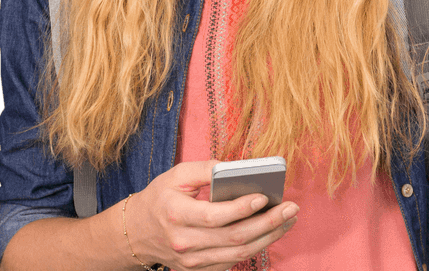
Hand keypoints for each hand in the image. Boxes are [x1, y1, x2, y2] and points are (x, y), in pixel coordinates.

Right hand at [126, 160, 297, 270]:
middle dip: (268, 222)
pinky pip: (232, 261)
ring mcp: (191, 261)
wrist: (137, 232)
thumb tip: (239, 167)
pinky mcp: (199, 270)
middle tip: (291, 207)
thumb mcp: (177, 175)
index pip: (215, 216)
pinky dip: (256, 247)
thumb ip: (206, 168)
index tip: (264, 197)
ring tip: (289, 219)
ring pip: (238, 252)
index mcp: (176, 215)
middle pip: (233, 237)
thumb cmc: (161, 198)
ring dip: (269, 236)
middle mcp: (184, 242)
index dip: (241, 208)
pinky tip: (272, 231)